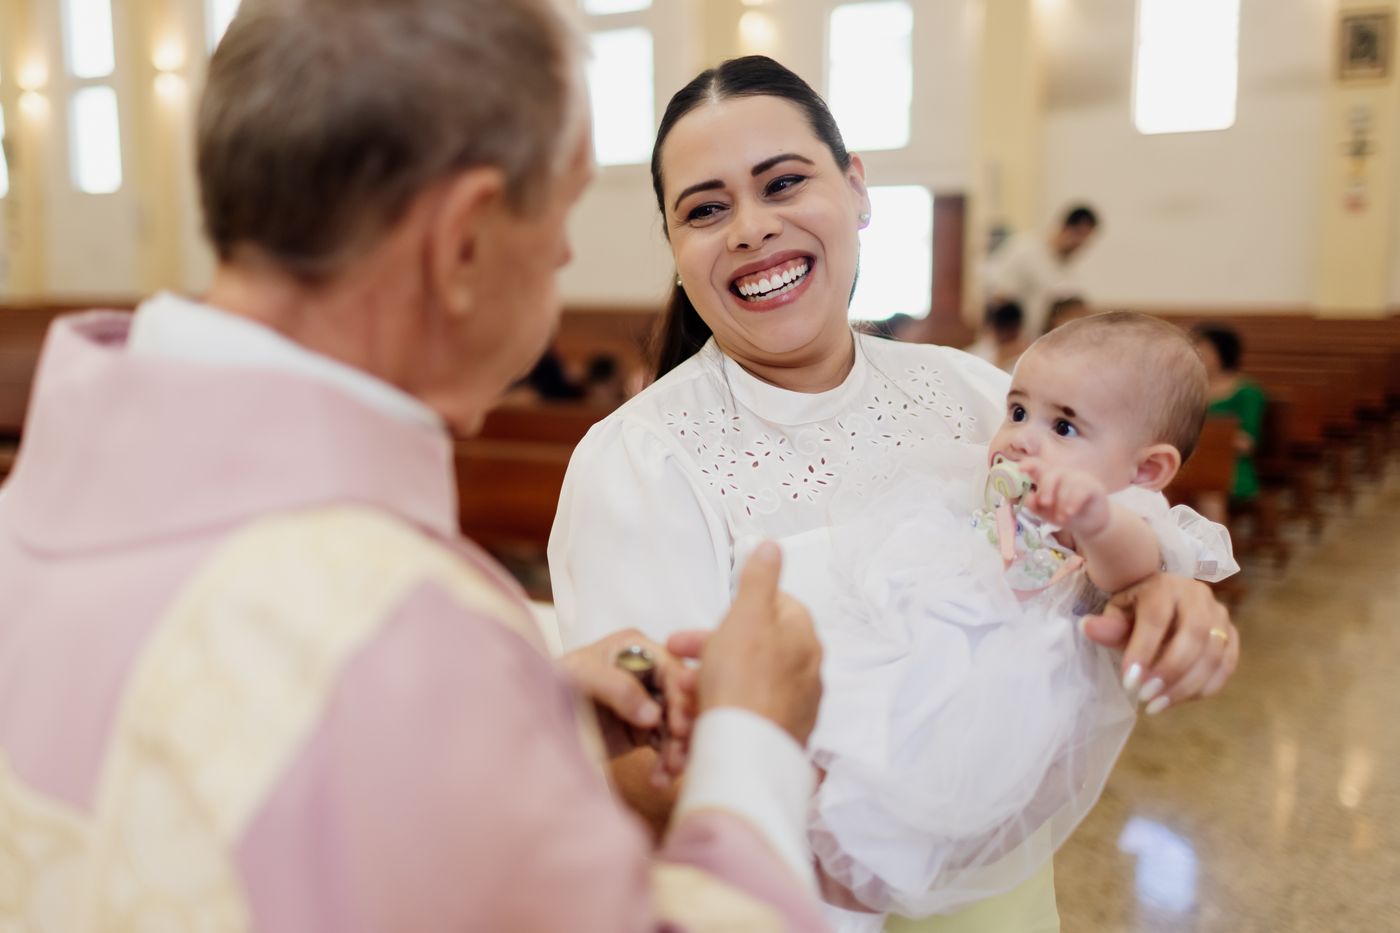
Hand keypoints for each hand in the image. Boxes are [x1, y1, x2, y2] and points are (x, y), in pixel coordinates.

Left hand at [561, 629, 698, 783]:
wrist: (531, 721)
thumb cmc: (552, 685)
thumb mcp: (580, 677)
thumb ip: (617, 687)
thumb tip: (653, 714)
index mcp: (635, 648)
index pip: (672, 669)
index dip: (681, 697)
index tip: (678, 726)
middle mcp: (647, 671)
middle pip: (682, 698)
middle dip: (684, 729)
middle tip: (678, 757)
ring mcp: (647, 701)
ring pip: (678, 725)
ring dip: (677, 751)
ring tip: (668, 773)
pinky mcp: (643, 729)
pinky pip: (665, 745)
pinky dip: (666, 763)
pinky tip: (659, 779)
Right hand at [698, 541, 822, 745]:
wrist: (745, 750)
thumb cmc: (742, 679)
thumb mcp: (745, 615)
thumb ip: (758, 578)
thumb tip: (773, 546)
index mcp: (803, 636)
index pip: (777, 604)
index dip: (738, 607)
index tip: (712, 617)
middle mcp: (807, 670)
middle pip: (756, 645)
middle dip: (713, 647)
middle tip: (679, 652)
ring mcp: (796, 705)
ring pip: (746, 679)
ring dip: (711, 677)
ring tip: (682, 689)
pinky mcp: (781, 734)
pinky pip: (747, 710)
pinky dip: (723, 706)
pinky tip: (699, 714)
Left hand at [1018, 458, 1110, 536]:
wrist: (1089, 524)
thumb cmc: (1064, 514)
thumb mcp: (1046, 513)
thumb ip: (1035, 506)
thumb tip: (1027, 497)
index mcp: (1048, 479)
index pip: (1037, 466)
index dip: (1028, 464)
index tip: (1020, 469)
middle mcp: (1062, 475)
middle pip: (1050, 473)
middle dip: (1046, 488)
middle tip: (1045, 503)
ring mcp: (1078, 479)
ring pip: (1066, 484)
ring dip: (1061, 503)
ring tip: (1062, 518)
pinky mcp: (1093, 487)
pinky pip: (1081, 490)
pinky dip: (1073, 502)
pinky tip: (1070, 512)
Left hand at [1081, 573, 1238, 714]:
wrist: (1165, 598)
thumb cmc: (1136, 608)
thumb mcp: (1117, 612)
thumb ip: (1108, 625)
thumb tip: (1088, 627)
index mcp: (1164, 585)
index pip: (1156, 618)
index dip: (1143, 651)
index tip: (1129, 682)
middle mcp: (1198, 596)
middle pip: (1194, 635)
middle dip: (1170, 671)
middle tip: (1145, 697)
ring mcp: (1219, 614)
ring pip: (1214, 654)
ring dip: (1186, 686)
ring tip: (1156, 705)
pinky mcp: (1232, 634)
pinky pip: (1226, 665)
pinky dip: (1205, 687)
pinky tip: (1177, 700)